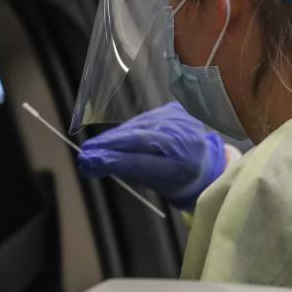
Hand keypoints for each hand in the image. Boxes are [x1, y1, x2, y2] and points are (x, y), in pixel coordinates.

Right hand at [76, 102, 226, 209]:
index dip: (113, 159)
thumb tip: (96, 163)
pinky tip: (115, 138)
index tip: (89, 160)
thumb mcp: (156, 182)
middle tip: (85, 155)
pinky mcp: (174, 110)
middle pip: (137, 139)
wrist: (206, 163)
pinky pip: (144, 121)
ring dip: (115, 137)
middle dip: (108, 146)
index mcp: (183, 161)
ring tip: (95, 148)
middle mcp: (183, 136)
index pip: (140, 159)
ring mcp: (179, 119)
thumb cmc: (180, 178)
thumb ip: (128, 170)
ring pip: (138, 127)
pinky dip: (128, 129)